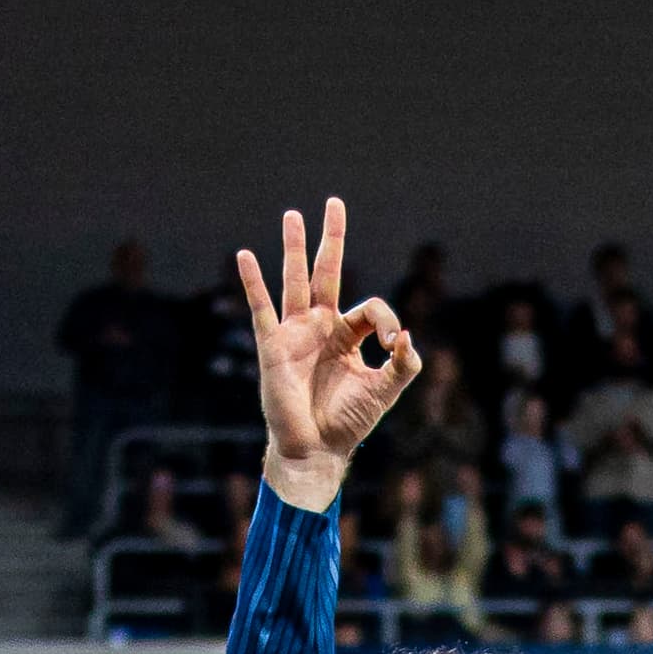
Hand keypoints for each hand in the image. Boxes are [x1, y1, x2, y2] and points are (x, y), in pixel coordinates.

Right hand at [236, 198, 418, 507]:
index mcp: (347, 337)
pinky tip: (245, 255)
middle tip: (334, 202)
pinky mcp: (273, 347)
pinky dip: (253, 282)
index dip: (387, 322)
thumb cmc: (348, 423)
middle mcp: (320, 328)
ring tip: (293, 215)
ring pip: (295, 282)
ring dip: (295, 248)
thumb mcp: (385, 392)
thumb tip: (407, 335)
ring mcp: (295, 334)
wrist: (316, 450)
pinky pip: (262, 308)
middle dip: (331, 240)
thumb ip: (404, 365)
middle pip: (327, 273)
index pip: (370, 310)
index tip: (394, 346)